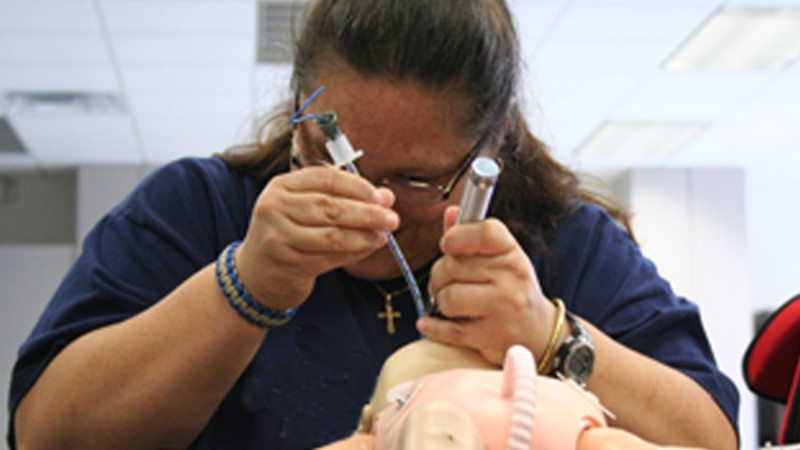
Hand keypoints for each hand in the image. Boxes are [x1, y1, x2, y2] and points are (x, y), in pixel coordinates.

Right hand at [236, 166, 398, 310]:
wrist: (256, 273)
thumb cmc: (290, 235)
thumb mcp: (310, 210)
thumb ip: (346, 200)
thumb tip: (387, 197)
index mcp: (282, 186)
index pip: (325, 178)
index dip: (356, 186)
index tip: (380, 196)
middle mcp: (275, 207)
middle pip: (330, 207)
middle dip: (367, 213)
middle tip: (392, 219)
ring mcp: (278, 235)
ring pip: (331, 234)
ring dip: (363, 236)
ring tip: (383, 237)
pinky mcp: (286, 262)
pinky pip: (328, 256)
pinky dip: (353, 252)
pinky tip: (367, 249)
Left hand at [418, 206, 555, 364]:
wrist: (539, 332)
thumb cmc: (512, 290)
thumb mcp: (501, 258)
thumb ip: (472, 236)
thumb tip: (451, 213)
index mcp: (512, 254)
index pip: (485, 232)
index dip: (458, 236)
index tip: (448, 245)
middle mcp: (511, 278)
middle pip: (453, 266)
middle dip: (440, 275)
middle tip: (446, 282)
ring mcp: (502, 308)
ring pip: (448, 297)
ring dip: (440, 301)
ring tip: (449, 304)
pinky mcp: (491, 336)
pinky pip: (448, 330)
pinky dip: (433, 327)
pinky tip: (430, 323)